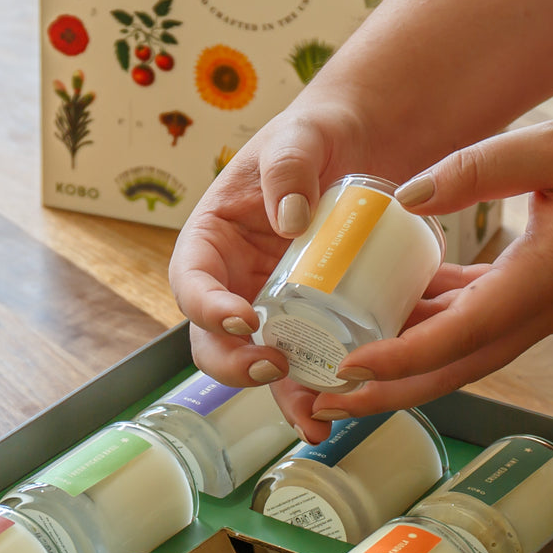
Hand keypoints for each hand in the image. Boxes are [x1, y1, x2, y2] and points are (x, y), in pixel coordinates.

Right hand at [167, 99, 374, 442]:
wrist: (360, 145)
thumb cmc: (315, 135)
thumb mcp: (298, 139)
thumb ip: (289, 168)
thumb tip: (290, 220)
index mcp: (212, 237)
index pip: (191, 279)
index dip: (205, 305)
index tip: (240, 317)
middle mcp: (234, 279)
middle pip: (213, 337)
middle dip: (235, 362)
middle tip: (272, 365)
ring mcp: (272, 304)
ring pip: (260, 361)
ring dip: (280, 394)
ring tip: (312, 418)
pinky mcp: (312, 318)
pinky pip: (307, 360)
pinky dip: (317, 388)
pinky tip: (342, 406)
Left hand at [314, 112, 552, 416]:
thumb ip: (477, 168)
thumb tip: (406, 196)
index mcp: (540, 282)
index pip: (455, 336)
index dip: (396, 359)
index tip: (345, 369)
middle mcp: (540, 312)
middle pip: (451, 370)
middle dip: (386, 391)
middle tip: (322, 398)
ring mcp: (546, 311)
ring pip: (465, 354)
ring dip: (407, 365)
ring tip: (344, 363)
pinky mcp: (548, 298)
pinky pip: (484, 324)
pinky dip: (438, 325)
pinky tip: (401, 304)